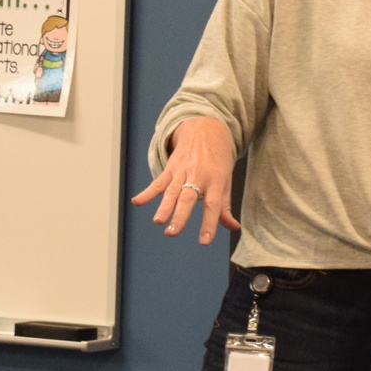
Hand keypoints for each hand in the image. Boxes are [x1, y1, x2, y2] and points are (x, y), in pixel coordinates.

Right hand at [129, 116, 238, 243]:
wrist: (206, 128)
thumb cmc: (218, 158)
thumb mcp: (226, 179)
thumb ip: (225, 205)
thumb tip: (233, 227)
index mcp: (216, 179)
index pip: (213, 204)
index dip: (209, 223)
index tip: (205, 241)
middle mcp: (199, 175)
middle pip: (188, 198)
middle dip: (179, 215)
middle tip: (172, 232)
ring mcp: (183, 170)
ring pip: (172, 191)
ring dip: (164, 206)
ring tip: (158, 221)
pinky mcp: (171, 167)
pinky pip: (158, 181)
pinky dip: (147, 192)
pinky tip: (137, 201)